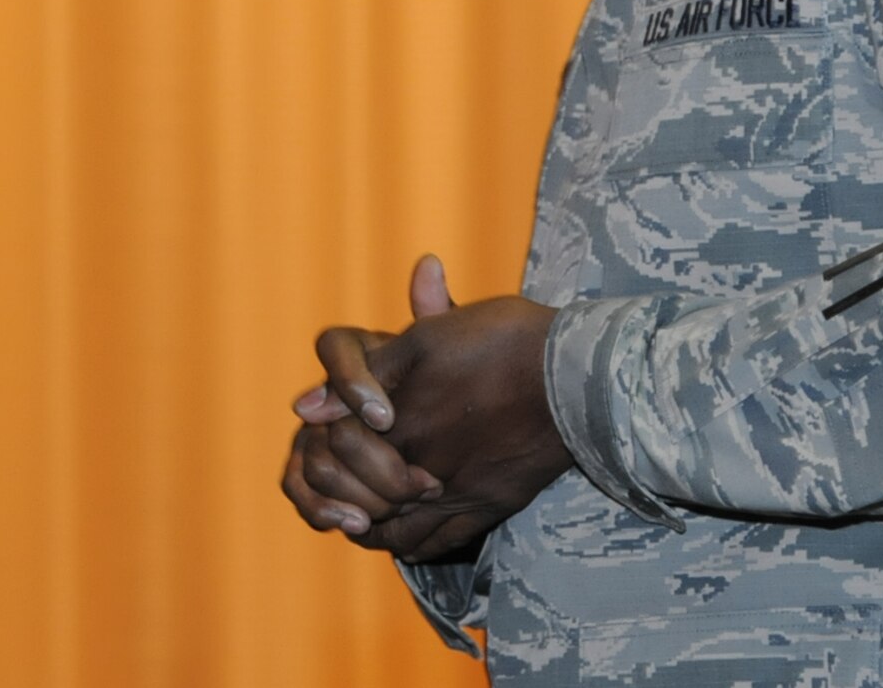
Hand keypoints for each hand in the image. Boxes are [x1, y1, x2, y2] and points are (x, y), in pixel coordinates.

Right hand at [281, 256, 453, 538]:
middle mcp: (328, 393)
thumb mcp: (454, 355)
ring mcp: (315, 435)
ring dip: (335, 487)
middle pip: (317, 414)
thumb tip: (430, 264)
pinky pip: (301, 491)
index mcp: (358, 354)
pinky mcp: (314, 475)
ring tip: (372, 514)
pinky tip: (360, 525)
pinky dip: (324, 511)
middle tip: (400, 475)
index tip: (385, 415)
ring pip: (302, 456)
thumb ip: (439, 314)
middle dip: (358, 451)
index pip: (333, 345)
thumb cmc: (456, 388)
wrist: (453, 443)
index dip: (352, 381)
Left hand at [339, 292, 573, 562]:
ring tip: (368, 508)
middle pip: (362, 499)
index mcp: (400, 423)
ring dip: (376, 522)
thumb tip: (305, 408)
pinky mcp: (490, 507)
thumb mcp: (426, 338)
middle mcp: (423, 469)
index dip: (332, 441)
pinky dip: (414, 543)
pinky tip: (409, 531)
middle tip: (345, 477)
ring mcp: (458, 494)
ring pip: (397, 532)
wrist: (577, 373)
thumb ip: (363, 373)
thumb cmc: (502, 341)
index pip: (339, 450)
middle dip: (347, 489)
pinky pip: (438, 544)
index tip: (339, 427)